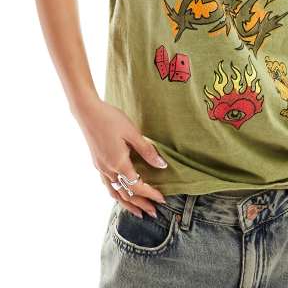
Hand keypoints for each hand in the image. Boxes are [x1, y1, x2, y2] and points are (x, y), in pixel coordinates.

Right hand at [74, 97, 168, 217]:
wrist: (87, 112)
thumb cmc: (111, 119)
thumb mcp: (132, 132)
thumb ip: (146, 150)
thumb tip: (161, 165)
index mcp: (118, 164)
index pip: (137, 186)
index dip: (150, 194)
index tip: (162, 200)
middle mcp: (108, 170)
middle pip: (126, 194)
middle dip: (141, 204)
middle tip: (154, 213)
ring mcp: (100, 168)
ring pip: (115, 193)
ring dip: (128, 204)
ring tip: (139, 212)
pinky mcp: (97, 164)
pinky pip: (107, 186)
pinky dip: (116, 195)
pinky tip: (120, 195)